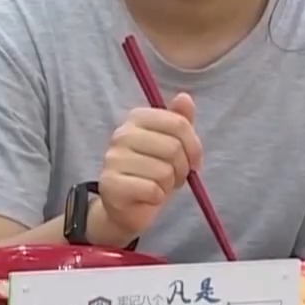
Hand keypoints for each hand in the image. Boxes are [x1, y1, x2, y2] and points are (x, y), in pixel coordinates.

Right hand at [96, 95, 202, 240]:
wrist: (127, 206)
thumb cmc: (152, 172)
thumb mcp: (171, 145)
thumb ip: (179, 121)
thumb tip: (185, 97)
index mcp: (137, 118)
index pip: (178, 124)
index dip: (194, 146)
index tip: (193, 160)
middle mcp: (121, 134)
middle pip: (173, 148)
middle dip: (182, 168)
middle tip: (174, 176)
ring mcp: (113, 159)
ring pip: (164, 171)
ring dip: (169, 185)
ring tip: (159, 186)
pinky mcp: (111, 184)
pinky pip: (152, 190)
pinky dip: (157, 197)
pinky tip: (148, 196)